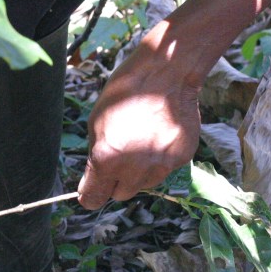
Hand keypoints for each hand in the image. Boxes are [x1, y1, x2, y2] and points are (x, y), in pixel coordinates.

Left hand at [77, 21, 201, 208]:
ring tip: (140, 140)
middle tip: (117, 158)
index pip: (94, 198)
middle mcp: (135, 168)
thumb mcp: (96, 122)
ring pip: (144, 184)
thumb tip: (92, 177)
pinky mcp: (181, 159)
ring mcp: (161, 166)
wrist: (166, 74)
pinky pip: (164, 170)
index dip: (89, 195)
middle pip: (120, 194)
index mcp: (107, 158)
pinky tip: (157, 135)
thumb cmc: (125, 92)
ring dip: (138, 172)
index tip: (88, 192)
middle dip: (115, 182)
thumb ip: (94, 155)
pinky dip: (158, 159)